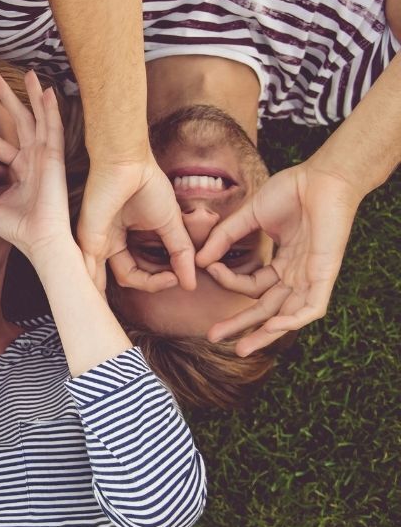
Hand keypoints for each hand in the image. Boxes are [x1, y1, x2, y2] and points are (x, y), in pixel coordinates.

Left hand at [0, 71, 71, 256]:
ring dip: (33, 96)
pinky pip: (52, 129)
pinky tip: (48, 93)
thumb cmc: (17, 228)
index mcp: (20, 168)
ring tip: (29, 74)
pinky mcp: (54, 158)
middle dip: (9, 98)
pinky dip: (50, 110)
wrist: (39, 240)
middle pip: (21, 121)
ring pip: (38, 119)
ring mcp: (45, 157)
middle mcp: (33, 159)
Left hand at [77, 154, 195, 292]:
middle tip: (170, 282)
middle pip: (124, 278)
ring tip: (152, 292)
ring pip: (104, 281)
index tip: (179, 277)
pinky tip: (116, 295)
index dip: (159, 280)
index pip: (137, 273)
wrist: (128, 163)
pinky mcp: (88, 239)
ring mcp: (94, 243)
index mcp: (121, 239)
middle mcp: (105, 243)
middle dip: (148, 286)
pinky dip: (102, 289)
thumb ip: (180, 252)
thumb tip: (192, 282)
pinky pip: (91, 273)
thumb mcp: (170, 224)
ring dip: (122, 294)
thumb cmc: (147, 185)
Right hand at [196, 161, 361, 354]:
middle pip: (267, 309)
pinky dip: (293, 320)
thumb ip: (224, 238)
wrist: (321, 178)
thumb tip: (199, 260)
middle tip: (214, 337)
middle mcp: (296, 274)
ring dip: (265, 333)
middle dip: (242, 325)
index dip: (228, 280)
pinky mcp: (325, 274)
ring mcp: (311, 276)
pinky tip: (273, 326)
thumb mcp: (249, 216)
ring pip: (287, 315)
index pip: (251, 284)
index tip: (209, 267)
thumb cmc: (291, 191)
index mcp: (282, 262)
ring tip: (242, 349)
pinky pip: (311, 307)